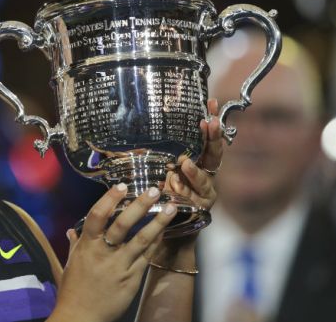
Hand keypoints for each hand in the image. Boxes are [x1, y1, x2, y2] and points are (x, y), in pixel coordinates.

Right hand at [51, 185, 177, 321]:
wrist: (80, 317)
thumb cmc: (73, 289)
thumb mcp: (71, 263)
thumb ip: (75, 244)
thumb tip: (72, 230)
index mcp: (86, 246)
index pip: (97, 216)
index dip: (109, 199)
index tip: (122, 186)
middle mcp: (103, 253)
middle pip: (122, 224)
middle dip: (139, 205)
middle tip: (154, 190)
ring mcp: (119, 266)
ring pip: (141, 240)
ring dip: (158, 222)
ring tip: (171, 207)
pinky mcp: (132, 279)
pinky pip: (146, 257)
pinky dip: (155, 243)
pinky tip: (165, 231)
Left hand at [155, 98, 222, 263]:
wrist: (160, 234)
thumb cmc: (155, 199)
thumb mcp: (152, 172)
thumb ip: (148, 156)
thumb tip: (121, 132)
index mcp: (195, 164)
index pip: (206, 139)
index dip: (210, 123)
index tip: (211, 103)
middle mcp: (204, 176)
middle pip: (214, 155)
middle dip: (213, 138)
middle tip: (209, 122)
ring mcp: (204, 194)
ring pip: (205, 179)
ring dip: (195, 171)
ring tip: (184, 162)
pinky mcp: (200, 211)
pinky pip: (196, 199)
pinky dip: (187, 192)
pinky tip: (179, 185)